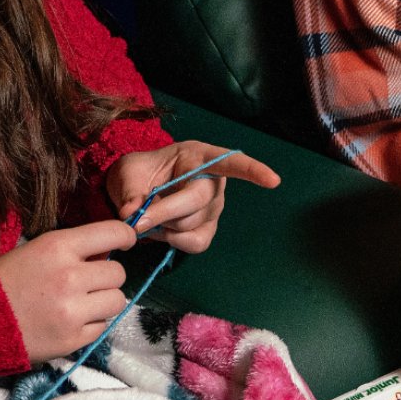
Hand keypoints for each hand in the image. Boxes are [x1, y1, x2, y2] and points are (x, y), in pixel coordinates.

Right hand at [0, 219, 136, 363]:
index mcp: (58, 246)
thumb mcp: (37, 250)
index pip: (114, 232)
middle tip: (88, 283)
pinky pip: (103, 327)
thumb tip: (112, 249)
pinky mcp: (72, 339)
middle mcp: (70, 276)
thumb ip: (75, 248)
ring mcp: (72, 311)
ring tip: (80, 304)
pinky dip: (91, 325)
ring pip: (118, 301)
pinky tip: (69, 321)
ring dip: (104, 302)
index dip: (125, 237)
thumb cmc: (4, 281)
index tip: (124, 242)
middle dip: (107, 277)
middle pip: (119, 273)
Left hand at [105, 141, 281, 254]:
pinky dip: (173, 241)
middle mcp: (213, 182)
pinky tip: (162, 231)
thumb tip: (133, 213)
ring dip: (163, 225)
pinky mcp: (207, 230)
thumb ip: (129, 190)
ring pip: (189, 224)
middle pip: (198, 200)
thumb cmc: (139, 173)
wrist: (135, 189)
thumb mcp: (127, 172)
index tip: (273, 181)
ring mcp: (213, 208)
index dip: (252, 171)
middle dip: (165, 211)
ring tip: (148, 216)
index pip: (231, 162)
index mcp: (199, 156)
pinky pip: (195, 243)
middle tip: (135, 219)